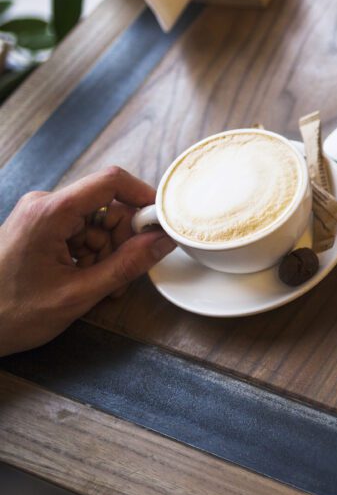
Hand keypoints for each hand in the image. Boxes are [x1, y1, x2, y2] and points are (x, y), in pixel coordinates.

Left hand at [0, 167, 175, 356]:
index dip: (143, 196)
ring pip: (97, 223)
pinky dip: (91, 256)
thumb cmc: (11, 313)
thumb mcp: (79, 294)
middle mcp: (44, 205)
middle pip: (107, 206)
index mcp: (50, 212)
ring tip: (99, 288)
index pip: (111, 181)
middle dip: (122, 240)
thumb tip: (163, 241)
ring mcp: (40, 216)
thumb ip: (127, 265)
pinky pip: (81, 232)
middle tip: (123, 276)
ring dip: (107, 254)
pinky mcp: (39, 228)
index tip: (160, 222)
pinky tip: (86, 281)